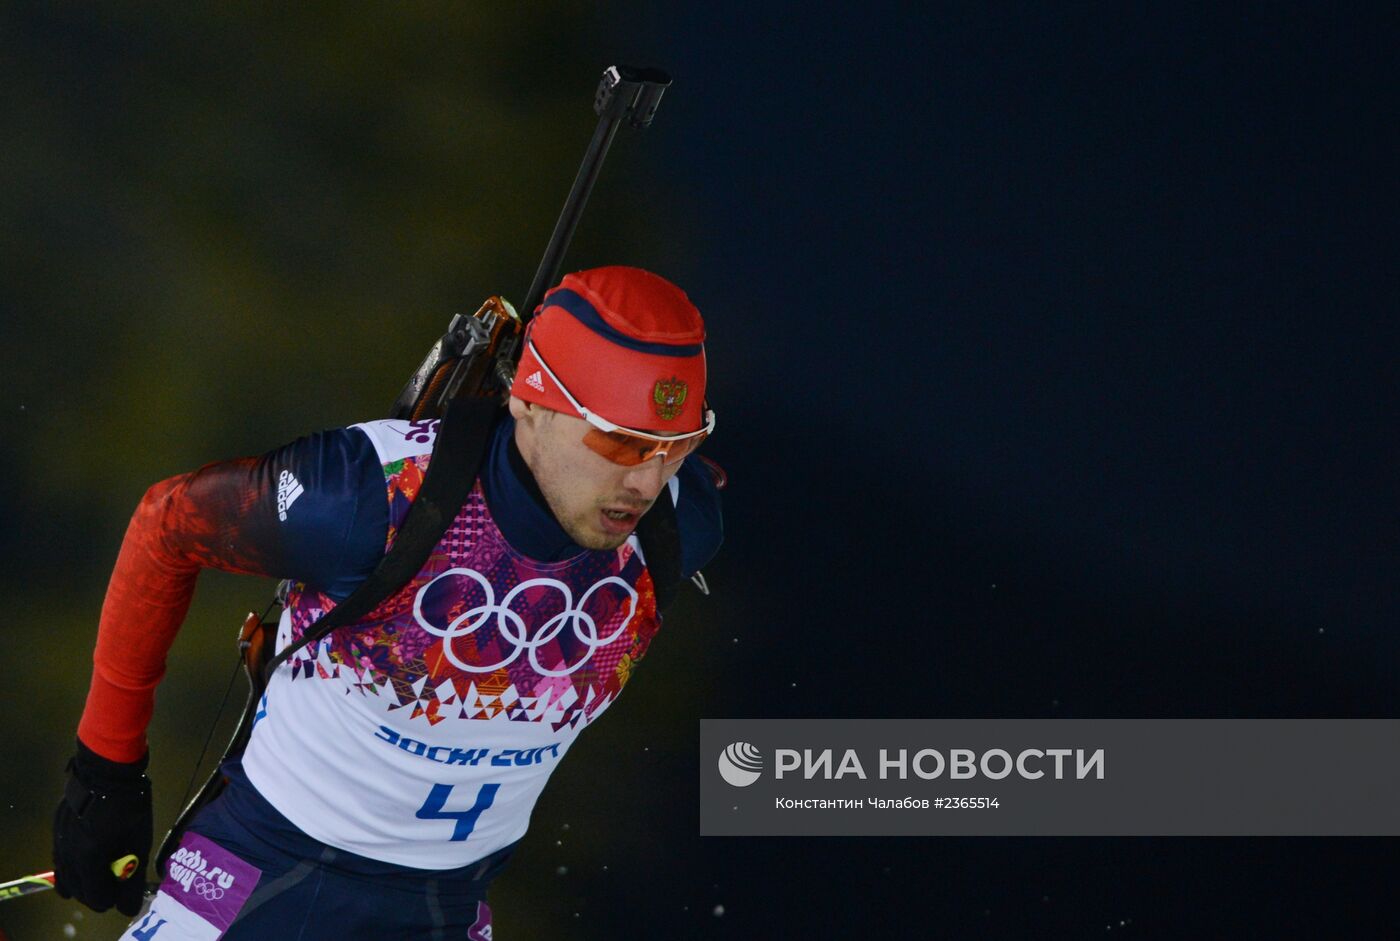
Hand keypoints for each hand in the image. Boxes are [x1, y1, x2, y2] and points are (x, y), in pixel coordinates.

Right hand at [52, 739, 151, 915]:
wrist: (107, 769)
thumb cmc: (130, 803)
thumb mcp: (139, 840)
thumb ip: (133, 875)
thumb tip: (131, 904)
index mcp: (88, 858)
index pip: (96, 897)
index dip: (113, 898)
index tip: (124, 893)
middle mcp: (68, 854)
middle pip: (78, 890)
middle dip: (97, 893)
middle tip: (114, 886)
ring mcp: (59, 840)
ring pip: (66, 876)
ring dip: (83, 881)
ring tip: (102, 874)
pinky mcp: (57, 828)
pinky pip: (61, 857)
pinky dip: (74, 865)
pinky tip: (88, 856)